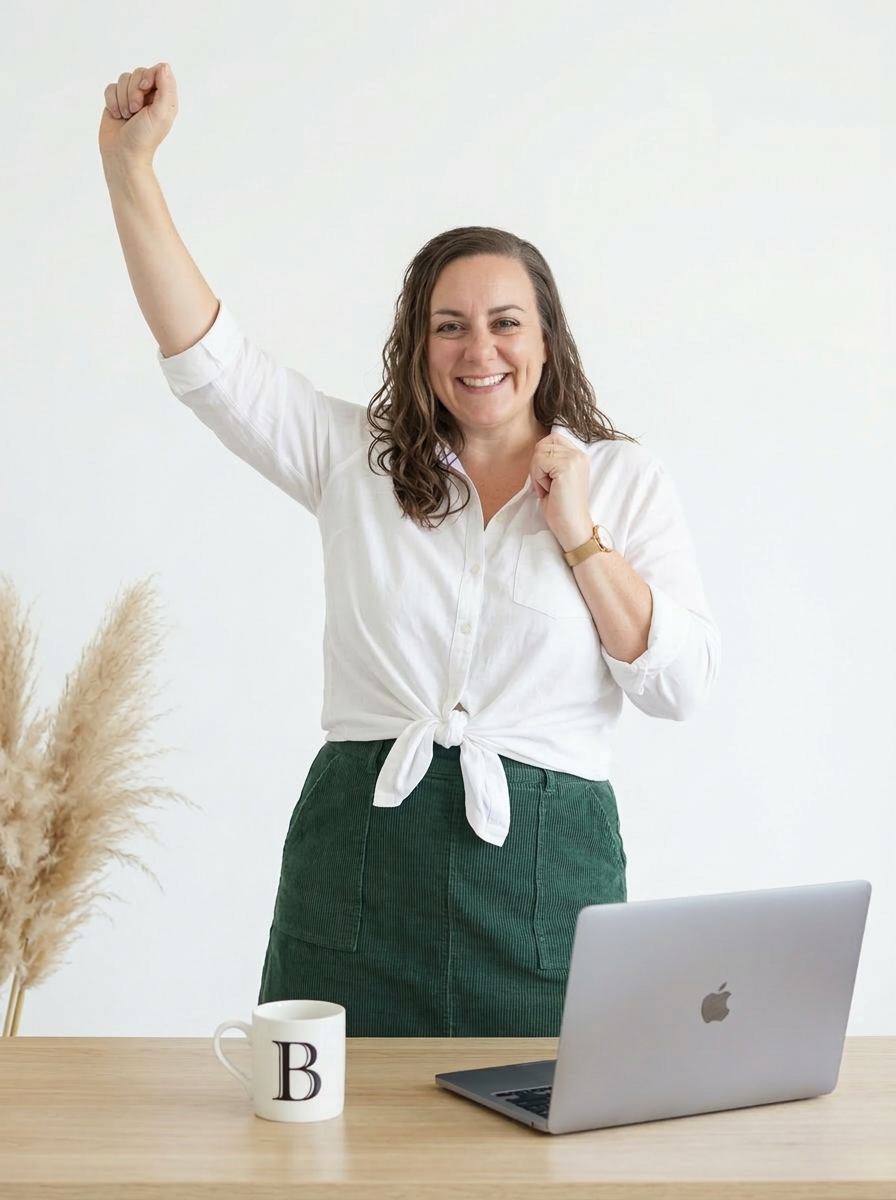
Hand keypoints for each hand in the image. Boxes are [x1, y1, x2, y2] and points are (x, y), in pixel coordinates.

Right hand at [98, 63, 177, 162]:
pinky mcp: (116, 100)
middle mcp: (149, 96)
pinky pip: (110, 87)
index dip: (149, 76)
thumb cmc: (145, 138)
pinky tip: (117, 115)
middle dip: (134, 91)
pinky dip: (112, 101)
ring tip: (127, 116)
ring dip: (122, 98)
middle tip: (135, 111)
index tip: (145, 89)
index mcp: (164, 98)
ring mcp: (131, 97)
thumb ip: (166, 89)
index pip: (159, 70)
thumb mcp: (161, 114)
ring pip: (123, 78)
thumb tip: (165, 66)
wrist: (123, 153)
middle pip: (139, 72)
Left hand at [528, 434, 593, 550]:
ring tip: (548, 489)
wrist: (572, 526)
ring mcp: (574, 459)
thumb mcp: (555, 477)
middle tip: (546, 486)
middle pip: (543, 445)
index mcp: (578, 455)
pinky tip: (548, 491)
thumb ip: (550, 460)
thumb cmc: (560, 507)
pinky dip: (538, 479)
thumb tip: (536, 450)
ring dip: (537, 474)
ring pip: (539, 453)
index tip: (548, 478)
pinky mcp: (566, 467)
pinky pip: (539, 463)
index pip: (551, 439)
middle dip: (537, 466)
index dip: (542, 457)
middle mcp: (579, 454)